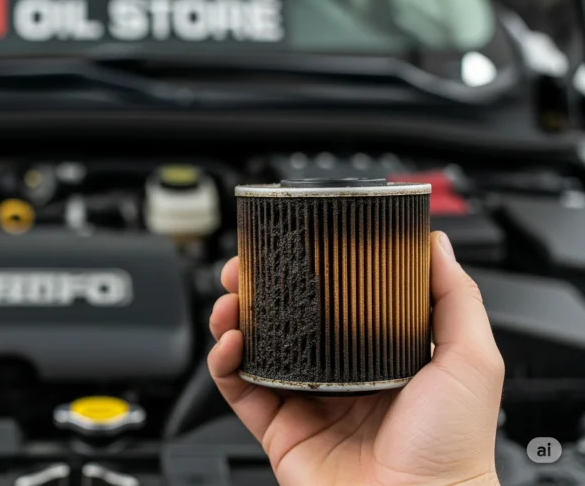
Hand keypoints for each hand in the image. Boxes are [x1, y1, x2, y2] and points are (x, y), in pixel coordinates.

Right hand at [208, 231, 503, 485]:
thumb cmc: (453, 449)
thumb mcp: (470, 359)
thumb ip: (454, 298)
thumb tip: (435, 245)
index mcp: (378, 357)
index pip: (333, 303)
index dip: (306, 273)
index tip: (291, 247)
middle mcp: (338, 377)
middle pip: (285, 320)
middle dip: (259, 290)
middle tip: (245, 268)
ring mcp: (306, 403)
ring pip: (255, 350)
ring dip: (234, 318)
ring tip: (230, 300)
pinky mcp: (279, 430)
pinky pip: (239, 390)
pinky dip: (224, 363)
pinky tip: (230, 342)